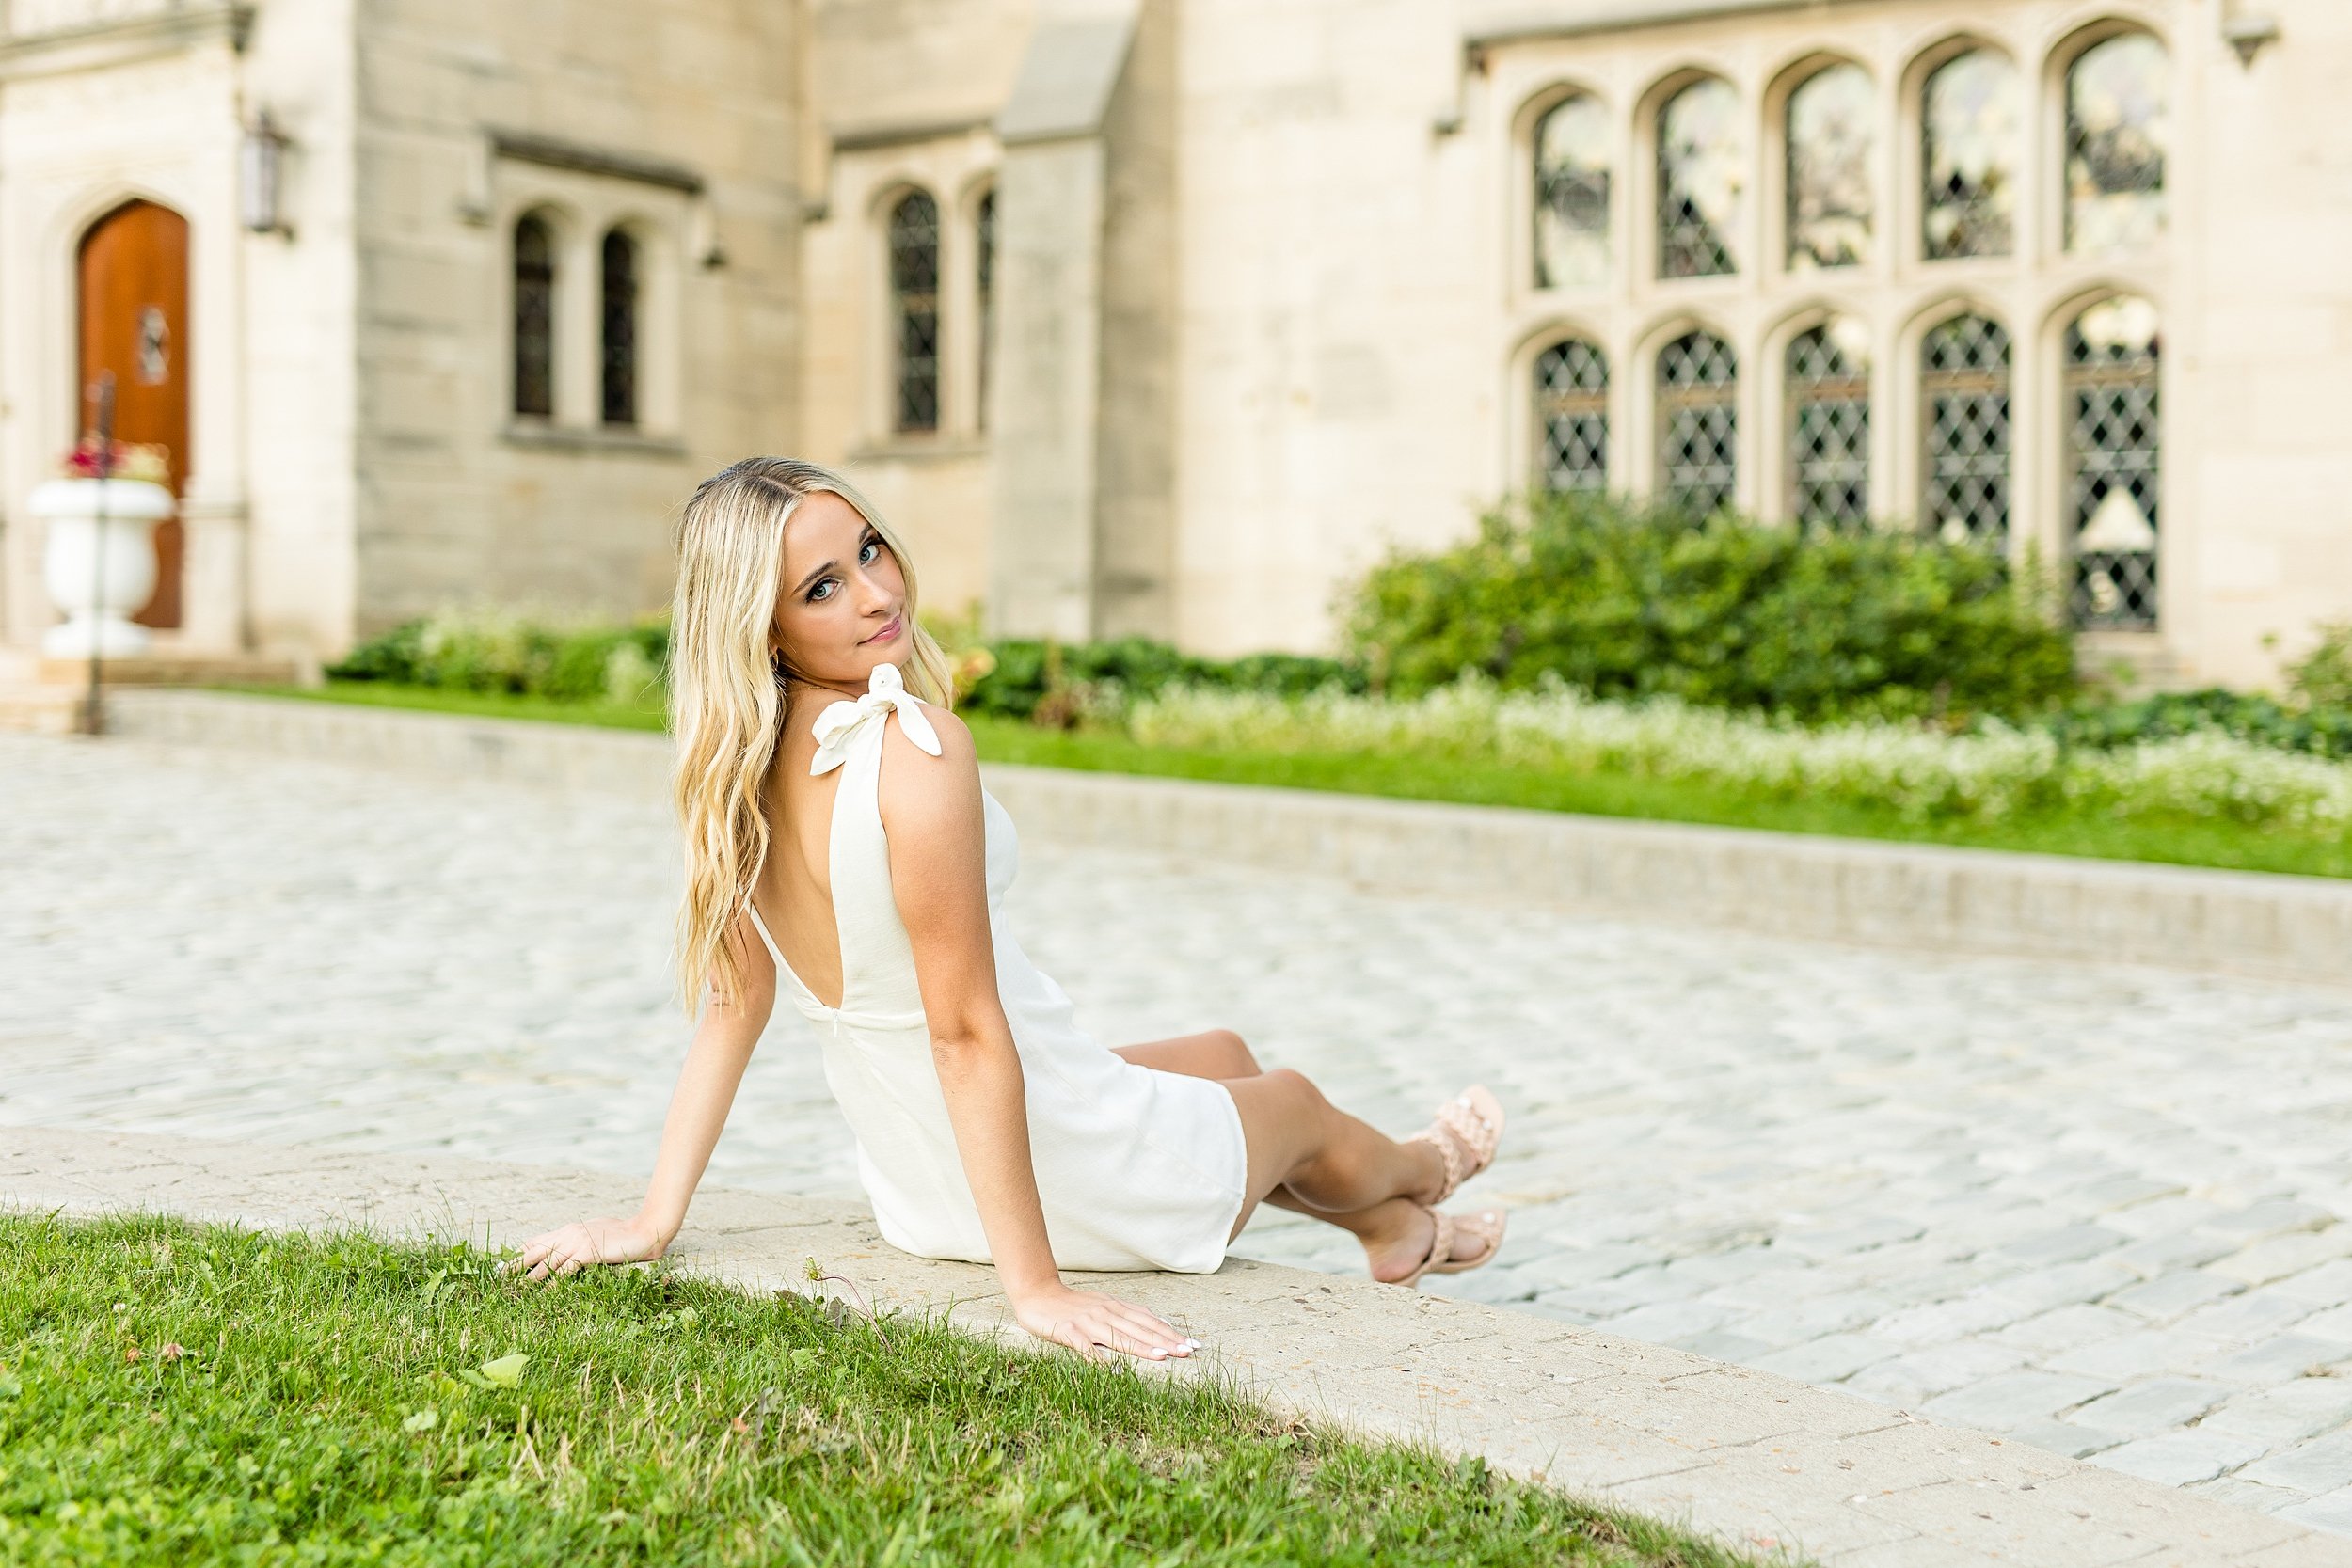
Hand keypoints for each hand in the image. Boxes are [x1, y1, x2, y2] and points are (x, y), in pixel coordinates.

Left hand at [509, 1216, 666, 1280]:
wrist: (645, 1230)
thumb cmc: (623, 1234)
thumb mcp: (596, 1234)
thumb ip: (580, 1240)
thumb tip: (571, 1253)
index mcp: (569, 1230)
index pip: (537, 1240)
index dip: (520, 1253)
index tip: (505, 1265)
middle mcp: (569, 1234)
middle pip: (534, 1250)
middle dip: (515, 1265)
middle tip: (498, 1278)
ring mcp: (577, 1242)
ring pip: (546, 1262)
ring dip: (529, 1278)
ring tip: (514, 1290)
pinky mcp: (587, 1253)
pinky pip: (564, 1270)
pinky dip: (552, 1283)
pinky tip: (543, 1294)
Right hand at [1011, 1283, 1200, 1362]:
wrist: (1037, 1294)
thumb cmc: (1072, 1306)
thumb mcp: (1103, 1307)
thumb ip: (1124, 1318)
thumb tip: (1153, 1329)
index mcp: (1116, 1307)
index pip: (1149, 1321)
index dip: (1171, 1333)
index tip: (1192, 1344)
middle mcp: (1106, 1312)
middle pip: (1140, 1329)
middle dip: (1166, 1342)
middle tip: (1188, 1352)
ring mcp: (1088, 1322)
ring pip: (1120, 1337)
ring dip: (1142, 1347)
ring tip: (1163, 1357)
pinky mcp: (1069, 1331)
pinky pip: (1085, 1347)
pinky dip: (1097, 1357)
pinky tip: (1110, 1368)